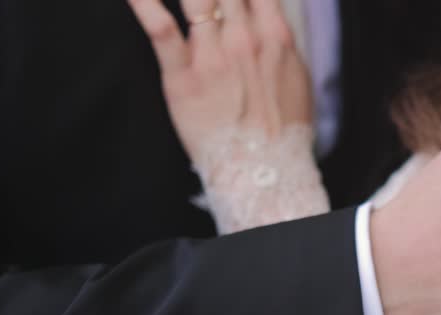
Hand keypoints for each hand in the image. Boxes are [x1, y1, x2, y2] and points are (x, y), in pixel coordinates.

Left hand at [128, 0, 311, 162]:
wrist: (264, 171)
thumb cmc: (281, 130)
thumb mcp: (296, 77)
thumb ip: (278, 41)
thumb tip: (268, 17)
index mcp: (275, 37)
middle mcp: (244, 38)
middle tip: (211, 0)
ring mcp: (212, 54)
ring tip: (190, 0)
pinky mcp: (182, 74)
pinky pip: (160, 28)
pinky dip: (144, 4)